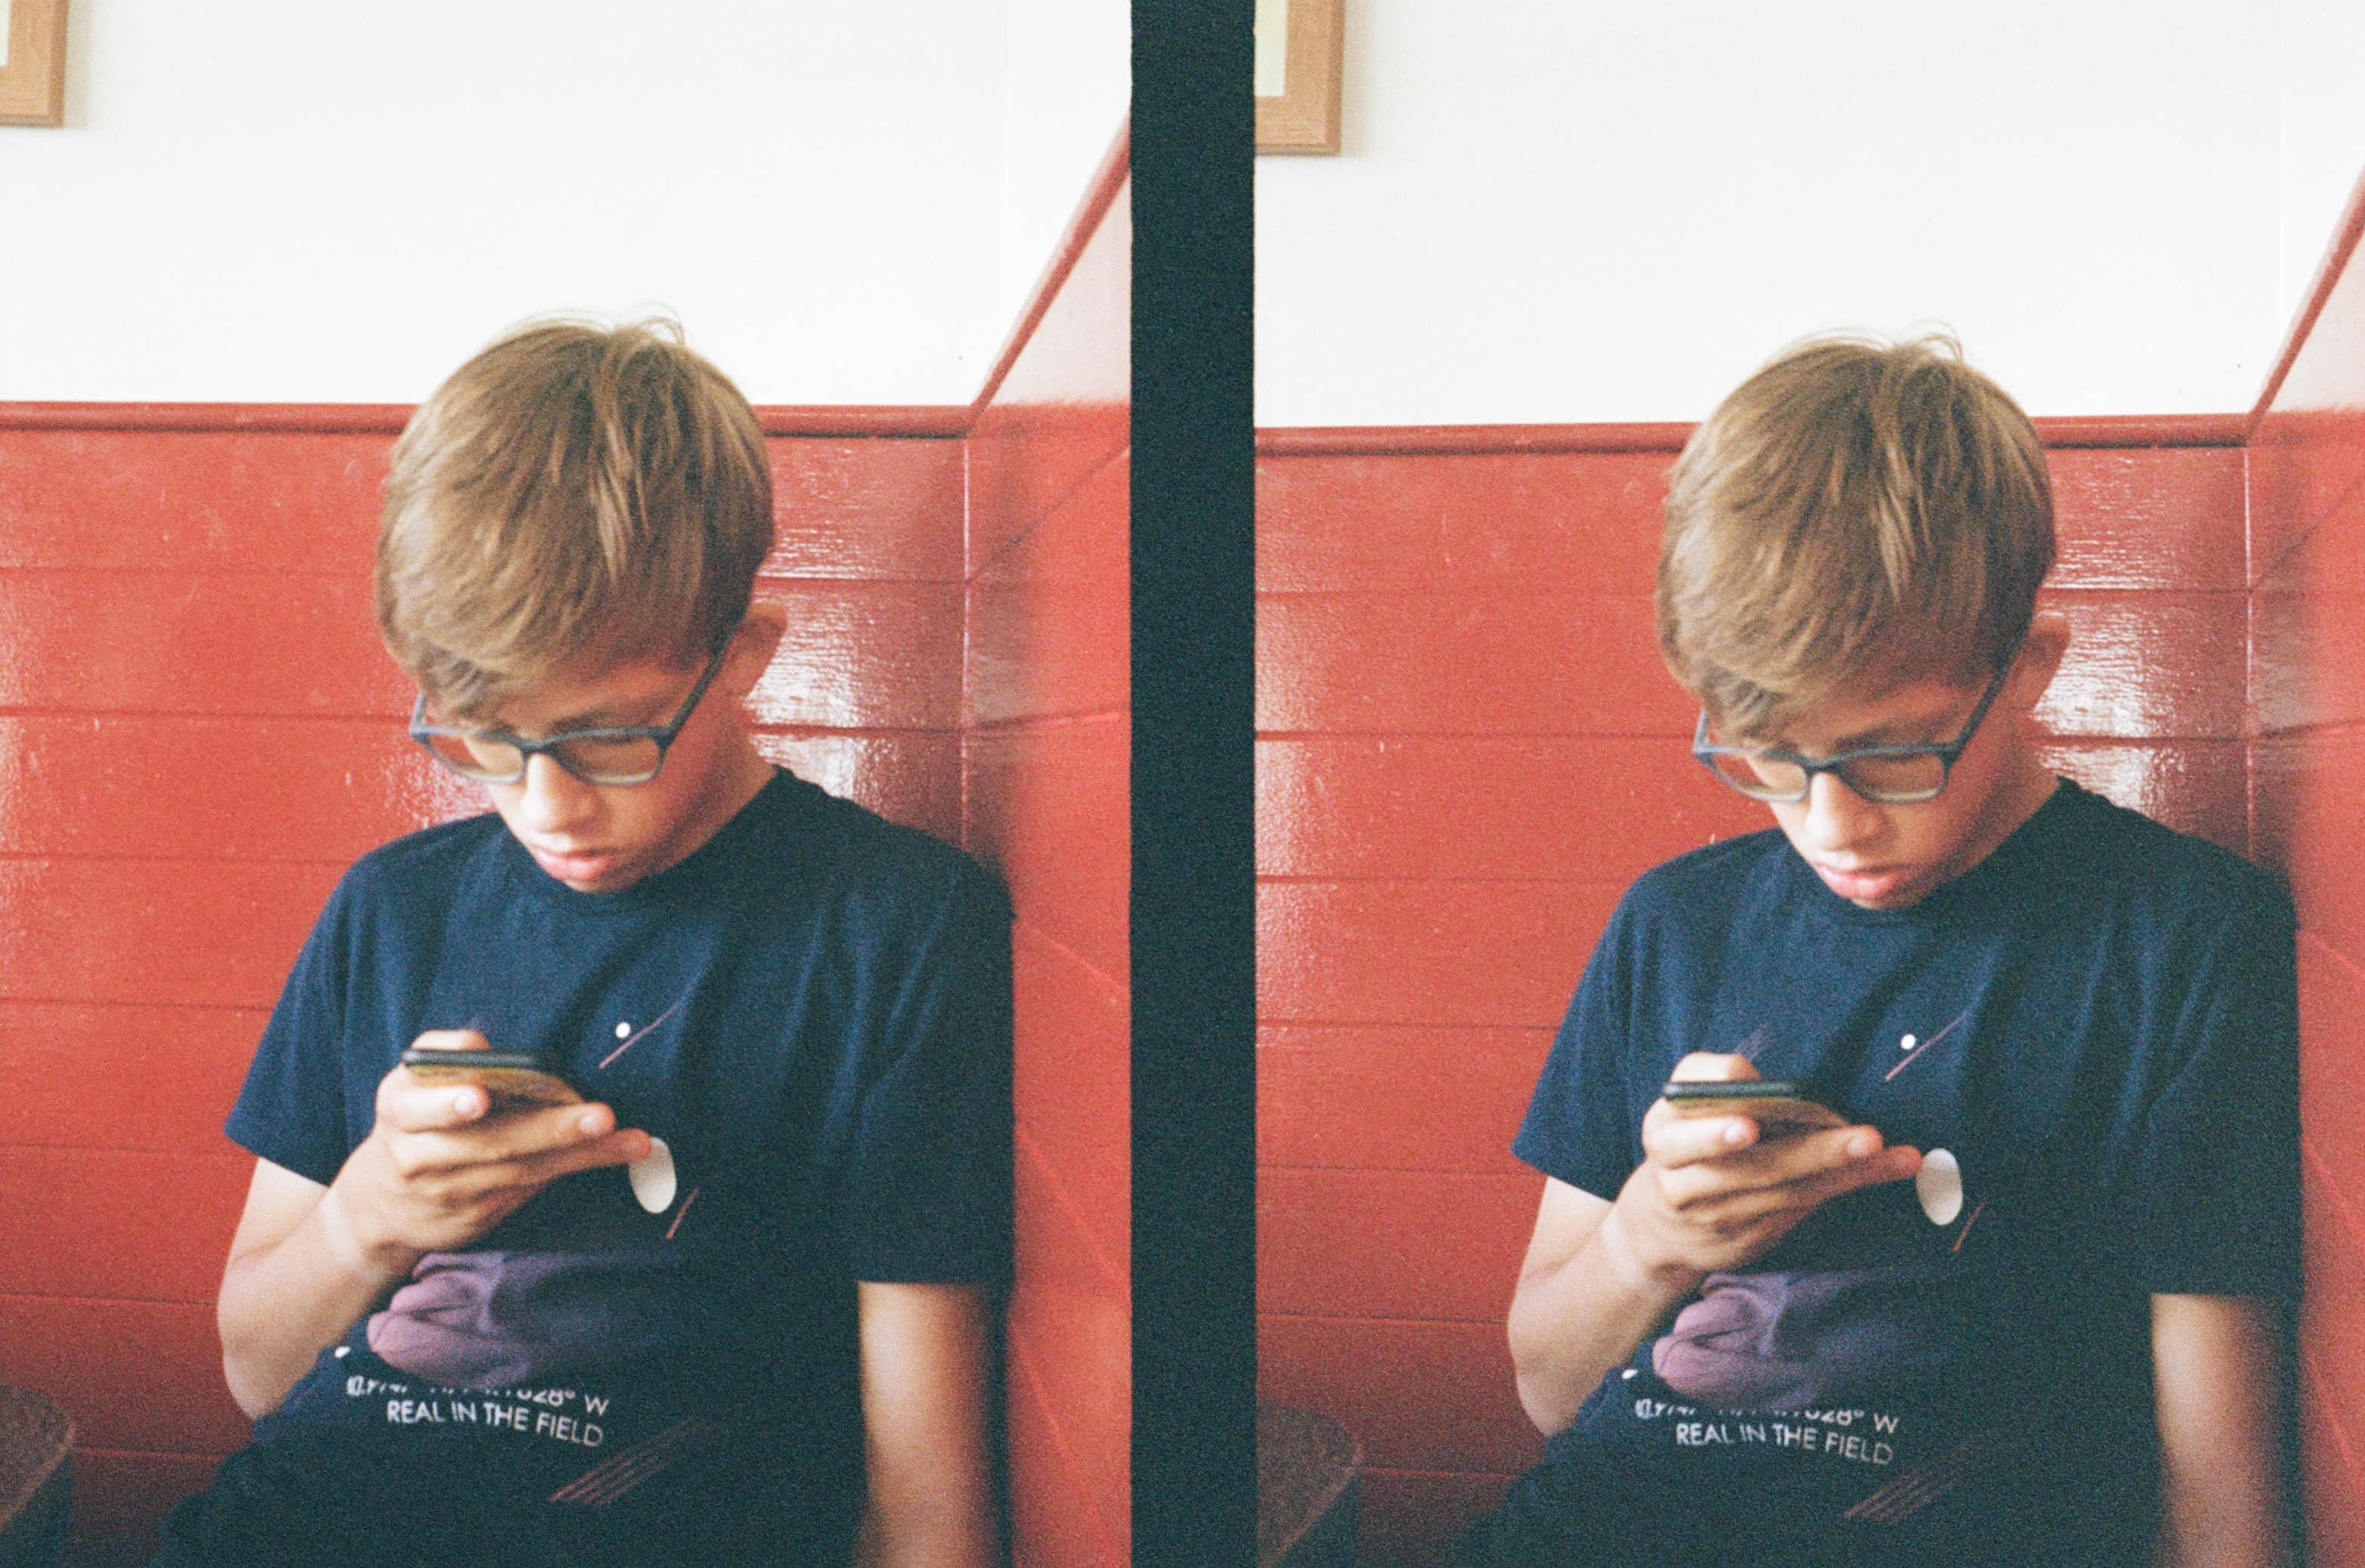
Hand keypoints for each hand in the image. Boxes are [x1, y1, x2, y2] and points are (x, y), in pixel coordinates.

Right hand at [320, 1030, 650, 1272]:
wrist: (382, 1206)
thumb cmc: (414, 1121)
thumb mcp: (410, 1085)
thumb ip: (443, 1055)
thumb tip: (484, 1048)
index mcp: (399, 1111)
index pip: (417, 1107)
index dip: (448, 1103)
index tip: (480, 1096)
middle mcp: (418, 1157)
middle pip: (489, 1142)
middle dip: (549, 1129)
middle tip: (599, 1115)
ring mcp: (450, 1193)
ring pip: (521, 1169)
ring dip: (582, 1153)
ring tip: (628, 1139)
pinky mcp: (477, 1216)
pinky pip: (531, 1188)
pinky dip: (573, 1167)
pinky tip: (613, 1153)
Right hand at [1603, 1052, 1920, 1286]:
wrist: (1662, 1230)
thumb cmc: (1684, 1145)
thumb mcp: (1680, 1109)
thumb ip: (1713, 1083)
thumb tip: (1758, 1080)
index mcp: (1663, 1137)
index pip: (1685, 1134)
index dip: (1715, 1133)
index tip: (1750, 1124)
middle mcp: (1686, 1184)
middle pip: (1754, 1167)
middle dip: (1813, 1152)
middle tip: (1864, 1138)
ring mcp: (1720, 1218)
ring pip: (1788, 1192)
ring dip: (1846, 1172)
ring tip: (1890, 1153)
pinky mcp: (1749, 1240)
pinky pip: (1800, 1210)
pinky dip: (1842, 1187)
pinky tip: (1880, 1170)